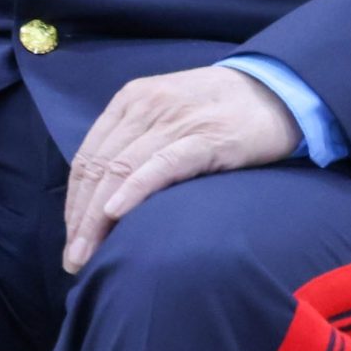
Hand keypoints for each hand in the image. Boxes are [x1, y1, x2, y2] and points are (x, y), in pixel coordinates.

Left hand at [61, 64, 299, 273]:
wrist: (278, 91)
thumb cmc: (221, 109)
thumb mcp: (168, 112)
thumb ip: (138, 139)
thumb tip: (106, 192)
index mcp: (131, 99)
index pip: (88, 156)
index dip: (75, 201)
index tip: (72, 236)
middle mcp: (146, 106)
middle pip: (98, 168)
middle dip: (80, 219)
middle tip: (74, 259)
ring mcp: (174, 120)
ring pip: (120, 171)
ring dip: (97, 219)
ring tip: (88, 256)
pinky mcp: (204, 138)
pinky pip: (159, 166)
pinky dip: (132, 191)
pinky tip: (116, 215)